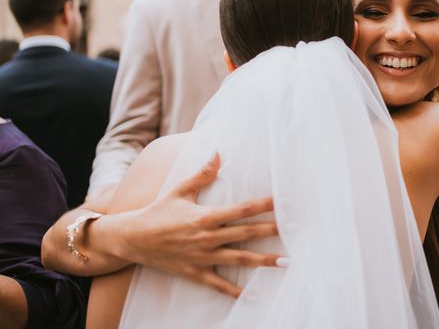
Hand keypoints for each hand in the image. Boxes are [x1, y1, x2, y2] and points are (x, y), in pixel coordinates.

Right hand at [104, 155, 281, 296]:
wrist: (133, 238)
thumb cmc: (159, 211)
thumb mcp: (180, 189)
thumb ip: (202, 173)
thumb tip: (218, 152)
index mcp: (206, 216)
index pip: (241, 209)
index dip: (263, 205)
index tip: (282, 202)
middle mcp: (207, 237)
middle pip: (246, 234)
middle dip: (271, 232)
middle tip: (294, 231)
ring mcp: (202, 257)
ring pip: (238, 260)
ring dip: (263, 261)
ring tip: (284, 262)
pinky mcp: (195, 272)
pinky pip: (218, 284)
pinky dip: (234, 291)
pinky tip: (251, 295)